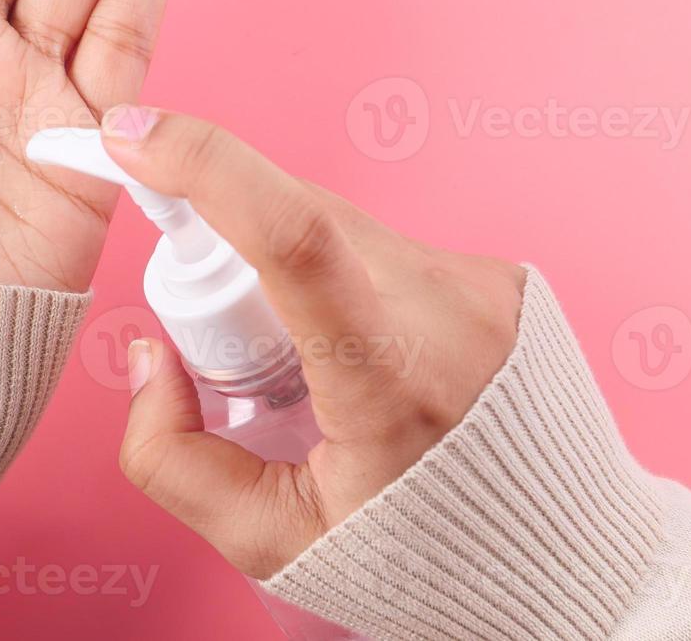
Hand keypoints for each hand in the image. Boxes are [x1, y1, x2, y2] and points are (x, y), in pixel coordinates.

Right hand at [102, 109, 525, 578]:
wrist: (558, 548)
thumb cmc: (419, 552)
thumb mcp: (274, 540)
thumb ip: (173, 458)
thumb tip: (149, 355)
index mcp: (392, 381)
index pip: (294, 237)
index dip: (206, 166)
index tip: (132, 138)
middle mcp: (448, 311)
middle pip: (298, 221)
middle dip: (230, 251)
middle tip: (234, 347)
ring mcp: (479, 282)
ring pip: (337, 226)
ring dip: (290, 267)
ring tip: (317, 370)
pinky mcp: (493, 270)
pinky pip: (383, 243)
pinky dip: (344, 276)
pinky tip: (364, 350)